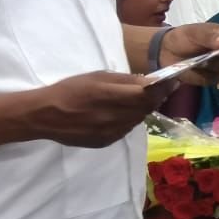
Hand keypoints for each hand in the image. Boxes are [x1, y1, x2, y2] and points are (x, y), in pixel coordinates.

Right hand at [25, 72, 158, 147]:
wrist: (45, 115)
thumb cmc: (71, 90)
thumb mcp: (98, 76)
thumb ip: (125, 80)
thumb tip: (150, 82)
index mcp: (111, 96)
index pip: (148, 94)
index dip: (164, 88)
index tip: (173, 82)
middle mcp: (114, 116)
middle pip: (146, 108)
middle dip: (155, 98)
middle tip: (158, 90)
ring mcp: (111, 132)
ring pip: (138, 120)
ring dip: (142, 110)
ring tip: (135, 101)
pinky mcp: (106, 142)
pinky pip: (126, 129)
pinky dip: (128, 120)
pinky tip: (119, 114)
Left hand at [160, 23, 218, 86]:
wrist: (167, 53)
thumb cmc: (185, 37)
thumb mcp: (195, 33)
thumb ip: (210, 37)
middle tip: (216, 51)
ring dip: (213, 64)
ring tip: (198, 60)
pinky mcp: (216, 77)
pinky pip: (216, 77)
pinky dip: (204, 73)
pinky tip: (195, 68)